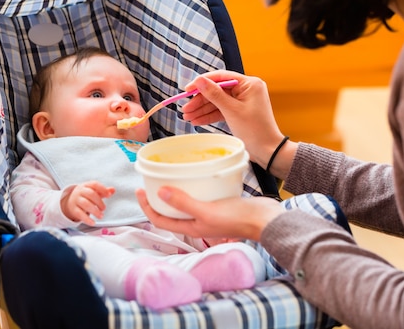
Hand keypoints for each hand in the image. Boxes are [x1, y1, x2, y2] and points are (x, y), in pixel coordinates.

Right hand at [62, 181, 114, 225]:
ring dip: (95, 211)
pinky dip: (87, 219)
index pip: (94, 184)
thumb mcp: (94, 192)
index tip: (109, 195)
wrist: (70, 201)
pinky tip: (93, 223)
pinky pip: (80, 214)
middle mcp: (80, 191)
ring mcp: (76, 200)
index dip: (102, 189)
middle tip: (104, 209)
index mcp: (86, 185)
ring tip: (101, 216)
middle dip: (99, 202)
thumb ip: (104, 191)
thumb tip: (113, 190)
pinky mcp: (73, 209)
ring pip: (85, 204)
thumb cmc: (86, 196)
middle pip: (91, 194)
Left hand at [136, 186, 283, 240]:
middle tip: (151, 180)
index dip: (146, 206)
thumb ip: (184, 202)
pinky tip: (195, 175)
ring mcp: (208, 214)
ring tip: (169, 175)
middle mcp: (197, 222)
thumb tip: (159, 192)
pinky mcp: (219, 205)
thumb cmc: (237, 218)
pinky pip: (200, 195)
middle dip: (158, 197)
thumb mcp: (207, 210)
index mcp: (191, 227)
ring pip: (185, 203)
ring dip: (175, 191)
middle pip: (170, 211)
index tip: (139, 190)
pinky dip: (193, 186)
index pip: (160, 220)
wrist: (265, 219)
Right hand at [181, 70, 286, 169]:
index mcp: (249, 84)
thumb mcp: (232, 111)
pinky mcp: (239, 112)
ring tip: (188, 117)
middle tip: (185, 109)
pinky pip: (221, 110)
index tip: (188, 89)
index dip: (202, 82)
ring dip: (202, 110)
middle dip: (200, 101)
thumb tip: (199, 80)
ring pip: (217, 102)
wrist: (268, 151)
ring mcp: (242, 101)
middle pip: (217, 90)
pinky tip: (197, 120)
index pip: (221, 77)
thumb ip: (214, 94)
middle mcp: (246, 90)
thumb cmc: (255, 130)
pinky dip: (209, 116)